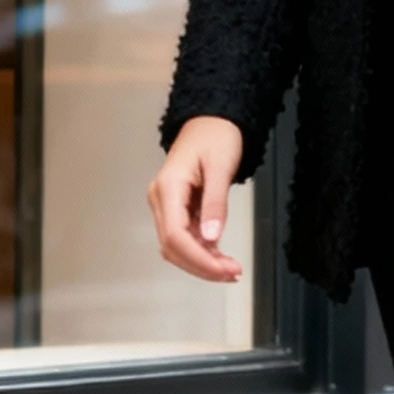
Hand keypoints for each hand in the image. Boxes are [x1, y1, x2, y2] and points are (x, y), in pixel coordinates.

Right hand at [148, 117, 245, 281]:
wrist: (212, 120)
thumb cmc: (216, 135)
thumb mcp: (221, 167)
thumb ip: (215, 204)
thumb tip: (210, 238)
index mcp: (167, 187)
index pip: (175, 236)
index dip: (198, 259)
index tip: (223, 270)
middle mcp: (161, 198)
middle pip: (173, 247)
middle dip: (202, 266)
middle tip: (232, 273)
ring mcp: (167, 204)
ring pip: (177, 247)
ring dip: (202, 262)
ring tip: (230, 268)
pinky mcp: (177, 209)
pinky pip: (185, 237)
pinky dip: (202, 251)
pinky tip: (221, 257)